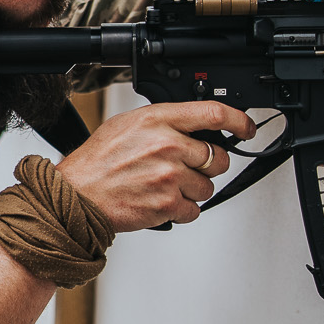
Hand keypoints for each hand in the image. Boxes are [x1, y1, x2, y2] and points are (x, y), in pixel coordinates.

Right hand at [57, 101, 256, 231]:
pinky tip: (160, 201)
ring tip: (163, 186)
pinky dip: (181, 210)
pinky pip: (195, 209)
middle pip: (217, 156)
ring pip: (207, 186)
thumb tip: (194, 126)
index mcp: (157, 120)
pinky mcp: (168, 204)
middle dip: (208, 165)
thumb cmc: (97, 163)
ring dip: (192, 190)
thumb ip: (163, 123)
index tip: (246, 128)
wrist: (77, 196)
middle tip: (187, 168)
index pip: (213, 114)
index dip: (238, 121)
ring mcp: (169, 176)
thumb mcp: (127, 125)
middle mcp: (166, 145)